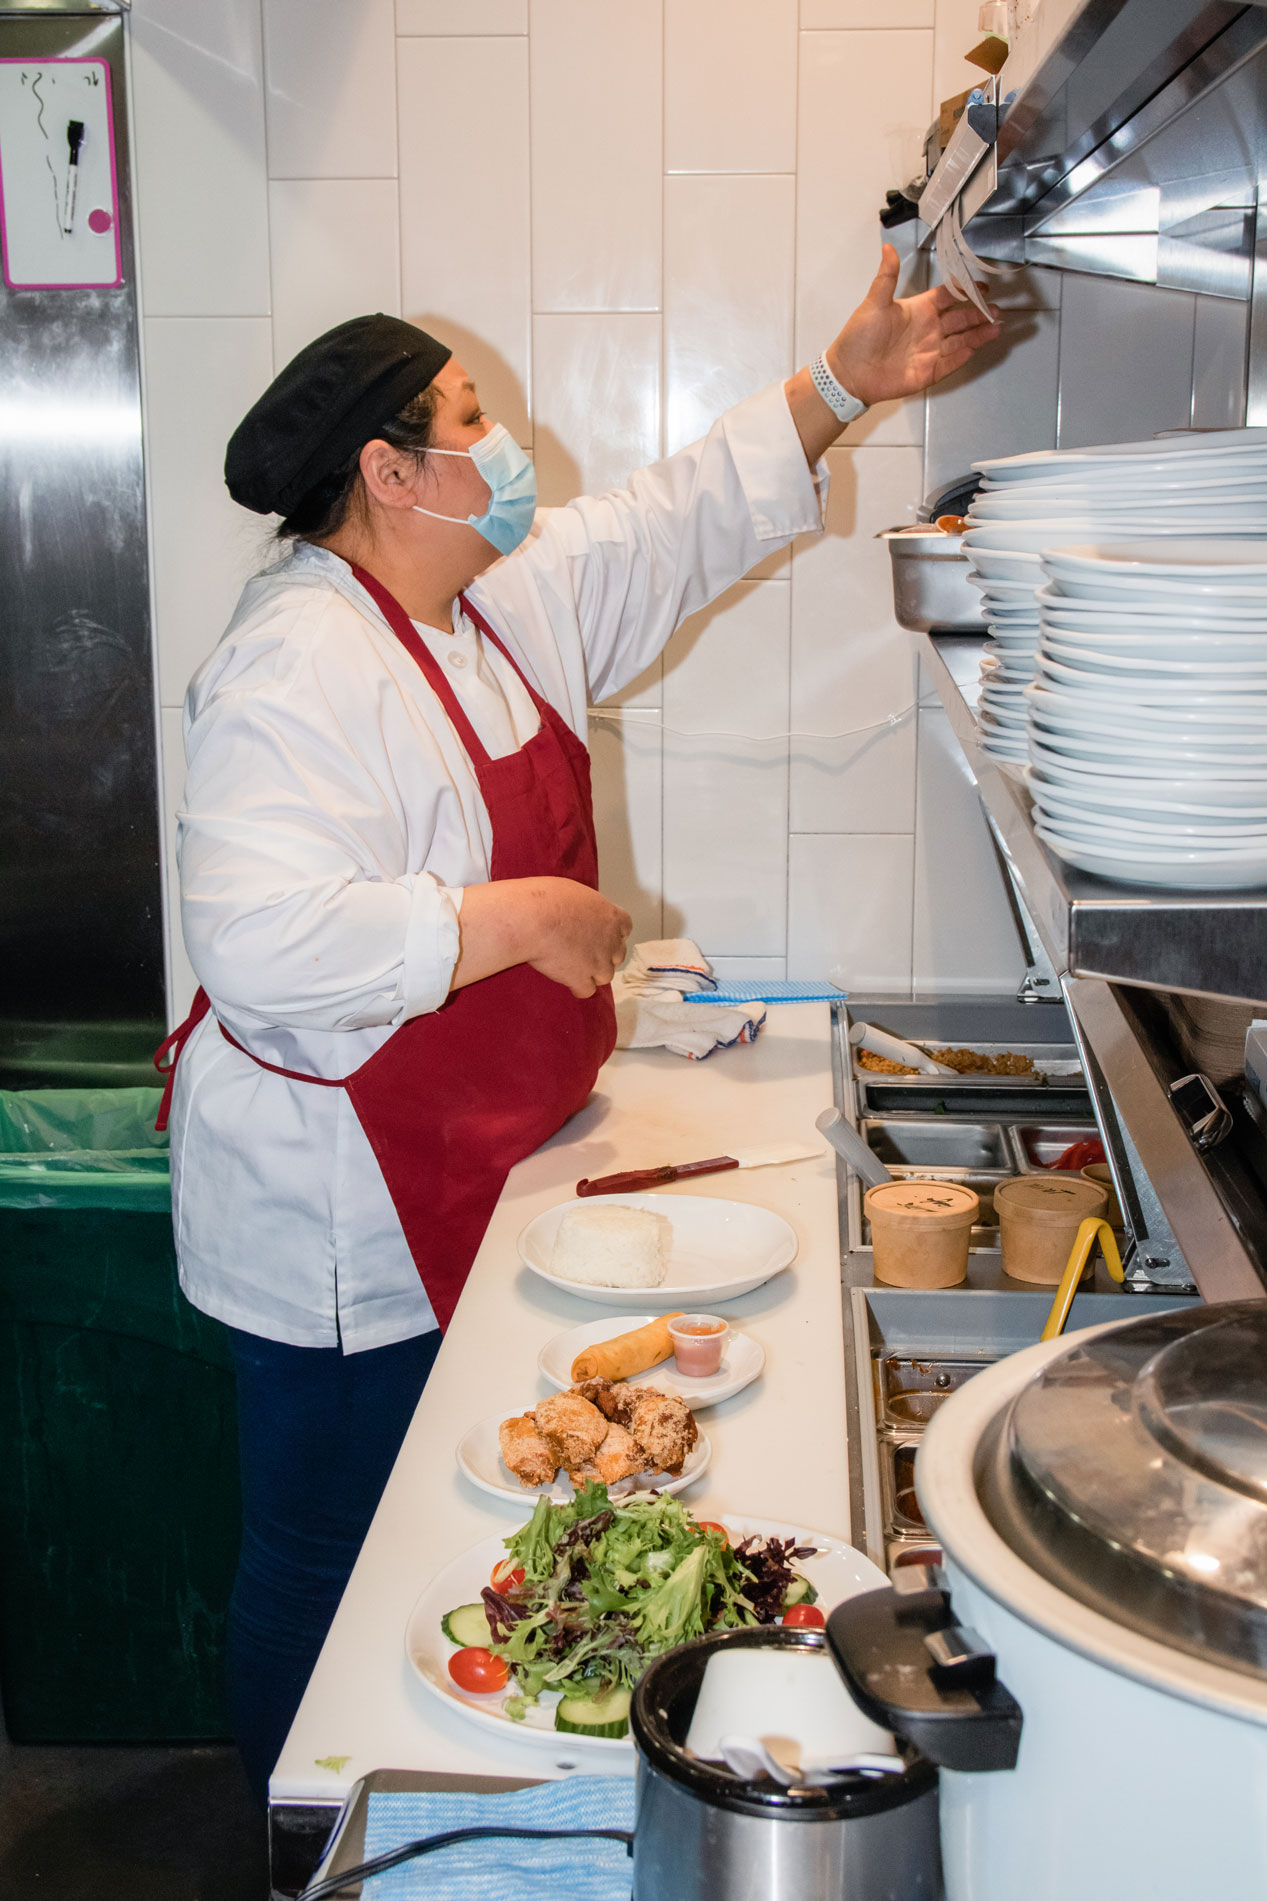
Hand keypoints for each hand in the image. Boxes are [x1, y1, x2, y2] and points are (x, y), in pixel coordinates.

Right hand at [527, 879, 632, 998]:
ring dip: (593, 973)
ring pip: (605, 976)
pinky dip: (578, 987)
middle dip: (604, 955)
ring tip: (575, 968)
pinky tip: (568, 982)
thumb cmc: (547, 899)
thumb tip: (579, 912)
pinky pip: (586, 991)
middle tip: (584, 951)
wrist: (533, 919)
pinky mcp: (582, 979)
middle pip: (617, 955)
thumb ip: (585, 907)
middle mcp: (611, 941)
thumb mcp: (575, 892)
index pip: (624, 928)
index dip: (612, 933)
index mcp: (612, 916)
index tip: (600, 933)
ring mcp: (599, 963)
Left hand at [828, 243, 1000, 406]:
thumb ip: (886, 277)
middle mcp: (928, 329)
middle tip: (996, 309)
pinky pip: (950, 362)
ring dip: (978, 334)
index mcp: (918, 309)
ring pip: (960, 340)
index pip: (947, 297)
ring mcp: (929, 351)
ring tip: (996, 327)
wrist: (848, 374)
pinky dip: (963, 355)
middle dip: (978, 314)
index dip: (964, 291)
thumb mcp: (874, 303)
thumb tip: (887, 247)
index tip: (983, 287)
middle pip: (959, 318)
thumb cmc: (859, 337)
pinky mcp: (927, 372)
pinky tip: (975, 348)